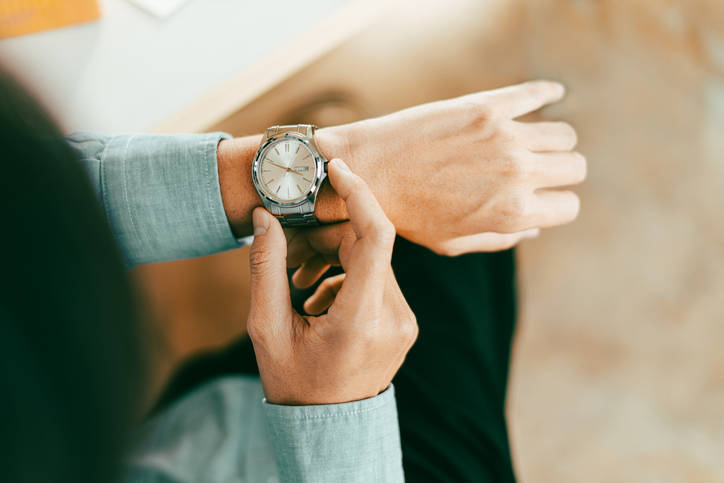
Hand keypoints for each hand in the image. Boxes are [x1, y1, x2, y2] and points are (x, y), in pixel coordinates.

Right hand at [246, 159, 417, 405]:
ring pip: (372, 259)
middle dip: (324, 235)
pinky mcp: (404, 321)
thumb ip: (265, 268)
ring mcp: (404, 321)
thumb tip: (266, 217)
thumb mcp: (266, 329)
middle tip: (288, 250)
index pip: (375, 238)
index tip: (336, 169)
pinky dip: (346, 274)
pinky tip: (318, 300)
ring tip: (298, 285)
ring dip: (333, 256)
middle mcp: (393, 319)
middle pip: (366, 245)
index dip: (358, 195)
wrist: (328, 428)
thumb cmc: (293, 383)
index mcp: (360, 321)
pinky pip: (378, 278)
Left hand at [316, 80, 585, 255]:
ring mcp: (505, 136)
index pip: (569, 206)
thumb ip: (500, 238)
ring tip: (532, 141)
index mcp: (514, 214)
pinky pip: (536, 93)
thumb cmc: (406, 214)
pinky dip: (548, 93)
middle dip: (561, 172)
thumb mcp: (453, 243)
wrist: (368, 171)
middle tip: (539, 169)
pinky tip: (550, 95)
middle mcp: (518, 174)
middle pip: (574, 167)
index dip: (556, 204)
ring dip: (552, 140)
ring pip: (563, 134)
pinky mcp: (487, 106)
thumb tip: (535, 225)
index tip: (541, 196)